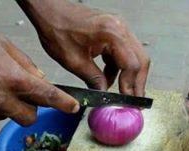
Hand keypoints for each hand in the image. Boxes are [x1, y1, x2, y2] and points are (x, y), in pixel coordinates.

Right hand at [0, 25, 79, 124]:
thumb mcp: (1, 44)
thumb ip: (24, 64)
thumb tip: (38, 79)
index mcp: (12, 79)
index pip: (47, 96)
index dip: (63, 104)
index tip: (72, 107)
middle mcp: (0, 99)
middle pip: (29, 119)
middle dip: (30, 111)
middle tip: (23, 97)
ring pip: (6, 116)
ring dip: (5, 106)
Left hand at [19, 0, 149, 95]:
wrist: (49, 10)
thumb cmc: (57, 28)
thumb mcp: (74, 61)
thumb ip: (93, 80)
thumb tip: (104, 95)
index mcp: (112, 34)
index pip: (132, 65)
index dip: (131, 86)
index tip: (128, 102)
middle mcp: (120, 28)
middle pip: (140, 60)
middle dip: (136, 83)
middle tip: (132, 101)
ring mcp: (118, 28)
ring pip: (133, 56)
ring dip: (127, 75)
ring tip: (118, 93)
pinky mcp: (113, 30)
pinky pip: (123, 52)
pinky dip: (118, 67)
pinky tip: (107, 78)